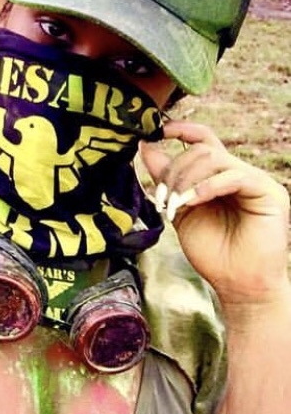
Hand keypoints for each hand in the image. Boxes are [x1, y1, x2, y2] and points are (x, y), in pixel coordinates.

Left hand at [139, 121, 290, 308]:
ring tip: (175, 205)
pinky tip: (193, 201)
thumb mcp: (179, 208)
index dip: (178, 130)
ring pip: (213, 158)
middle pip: (200, 150)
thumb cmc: (212, 251)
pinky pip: (235, 176)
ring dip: (186, 179)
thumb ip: (165, 178)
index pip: (201, 139)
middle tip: (161, 198)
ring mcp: (255, 181)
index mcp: (218, 175)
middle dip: (174, 171)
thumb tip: (145, 145)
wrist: (238, 284)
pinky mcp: (269, 192)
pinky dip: (208, 185)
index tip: (153, 132)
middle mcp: (238, 173)